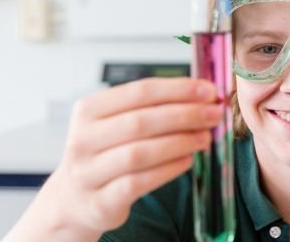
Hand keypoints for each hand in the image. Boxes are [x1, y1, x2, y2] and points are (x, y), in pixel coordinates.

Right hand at [4, 77, 220, 240]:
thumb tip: (201, 97)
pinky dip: (168, 170)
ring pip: (140, 153)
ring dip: (179, 143)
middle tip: (213, 114)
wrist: (75, 198)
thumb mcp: (116, 124)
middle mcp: (83, 138)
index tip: (208, 90)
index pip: (139, 92)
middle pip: (141, 121)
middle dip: (184, 115)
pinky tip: (188, 161)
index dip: (178, 89)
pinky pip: (139, 182)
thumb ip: (151, 109)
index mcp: (89, 110)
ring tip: (205, 138)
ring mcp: (88, 171)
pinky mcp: (100, 200)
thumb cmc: (105, 154)